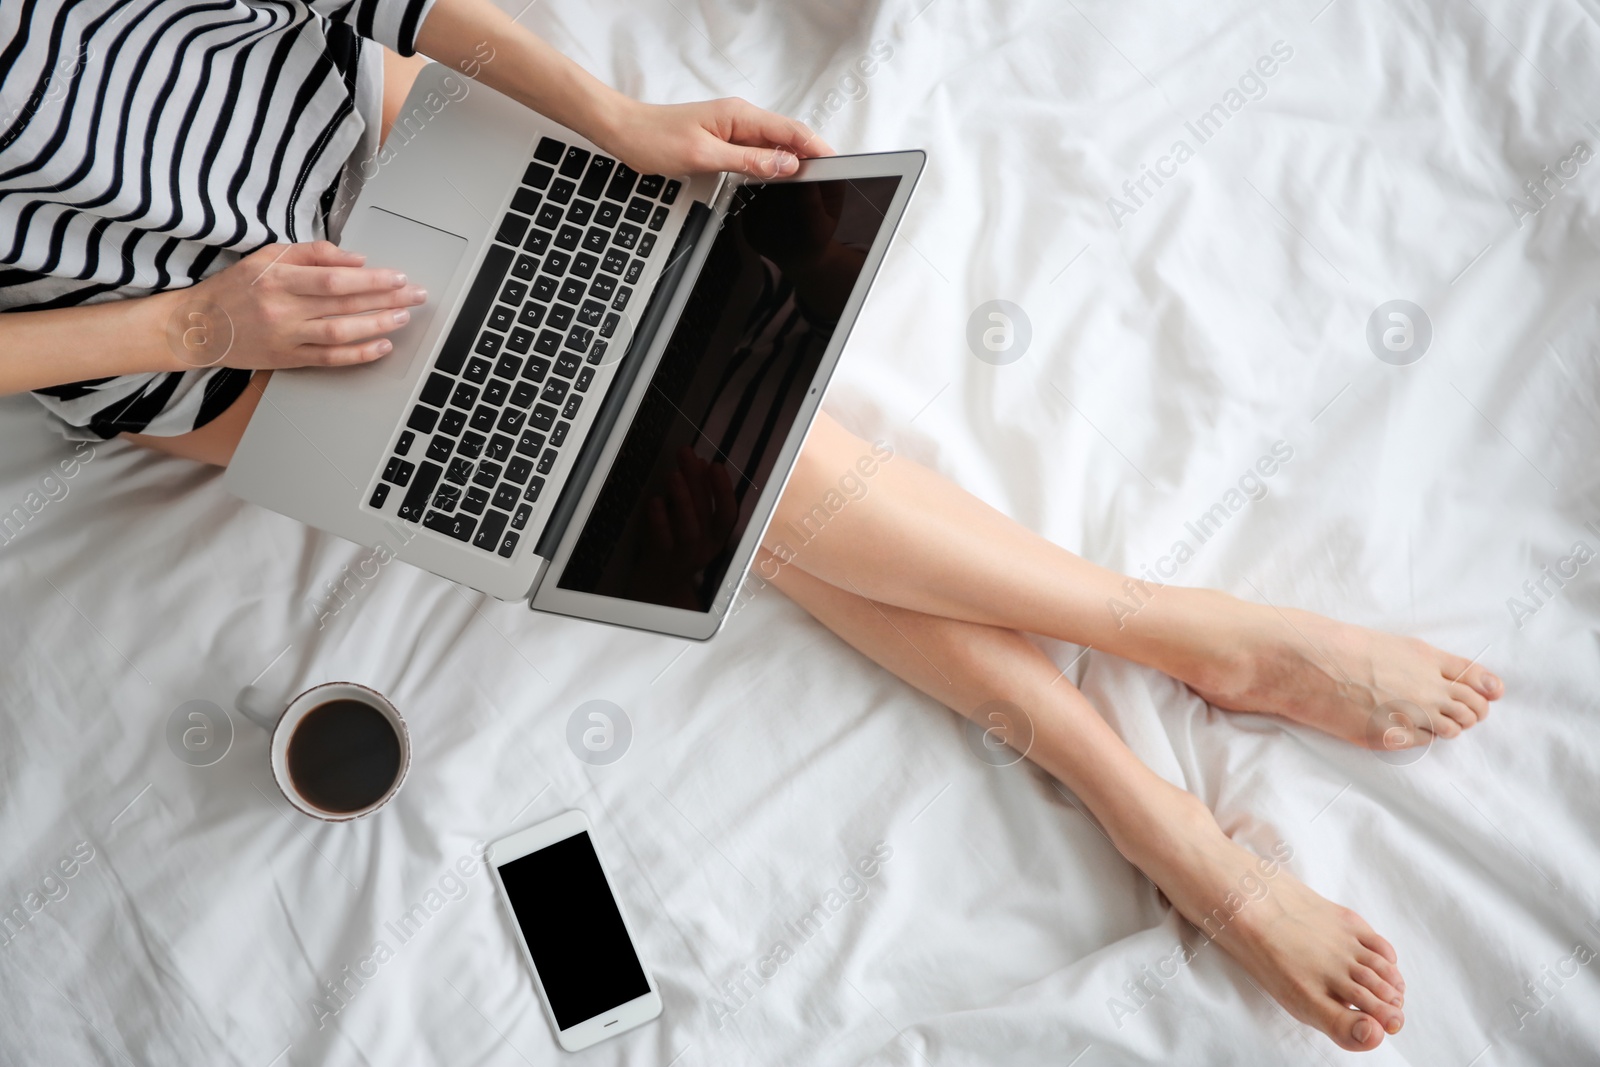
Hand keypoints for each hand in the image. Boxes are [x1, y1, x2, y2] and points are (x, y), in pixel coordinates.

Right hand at [162, 241, 427, 369]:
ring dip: (378, 325)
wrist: (200, 327)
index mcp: (278, 278)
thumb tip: (356, 259)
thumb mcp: (267, 256)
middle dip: (386, 299)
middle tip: (416, 295)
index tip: (397, 276)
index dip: (370, 279)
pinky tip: (382, 347)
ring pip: (341, 332)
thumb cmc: (236, 287)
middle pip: (344, 304)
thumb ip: (312, 253)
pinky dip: (359, 354)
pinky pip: (330, 359)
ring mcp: (286, 337)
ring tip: (404, 317)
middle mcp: (283, 308)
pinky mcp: (288, 359)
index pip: (333, 278)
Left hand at [597, 97, 833, 178]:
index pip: (789, 129)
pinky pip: (756, 151)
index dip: (815, 146)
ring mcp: (733, 129)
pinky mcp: (724, 140)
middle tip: (829, 178)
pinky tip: (777, 176)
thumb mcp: (705, 155)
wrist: (625, 133)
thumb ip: (748, 160)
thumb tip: (785, 163)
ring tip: (810, 181)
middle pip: (786, 136)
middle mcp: (740, 118)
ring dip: (791, 160)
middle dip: (809, 154)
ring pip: (773, 145)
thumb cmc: (655, 138)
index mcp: (739, 115)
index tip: (834, 162)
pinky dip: (771, 163)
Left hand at [632, 447, 739, 607]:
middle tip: (687, 456)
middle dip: (697, 482)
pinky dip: (659, 520)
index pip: (727, 513)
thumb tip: (700, 463)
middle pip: (706, 514)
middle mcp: (705, 548)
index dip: (723, 490)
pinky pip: (662, 541)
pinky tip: (654, 501)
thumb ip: (696, 494)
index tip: (715, 465)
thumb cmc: (676, 545)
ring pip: (689, 530)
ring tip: (673, 475)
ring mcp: (683, 557)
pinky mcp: (662, 562)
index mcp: (716, 537)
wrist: (658, 586)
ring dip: (683, 501)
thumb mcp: (691, 520)